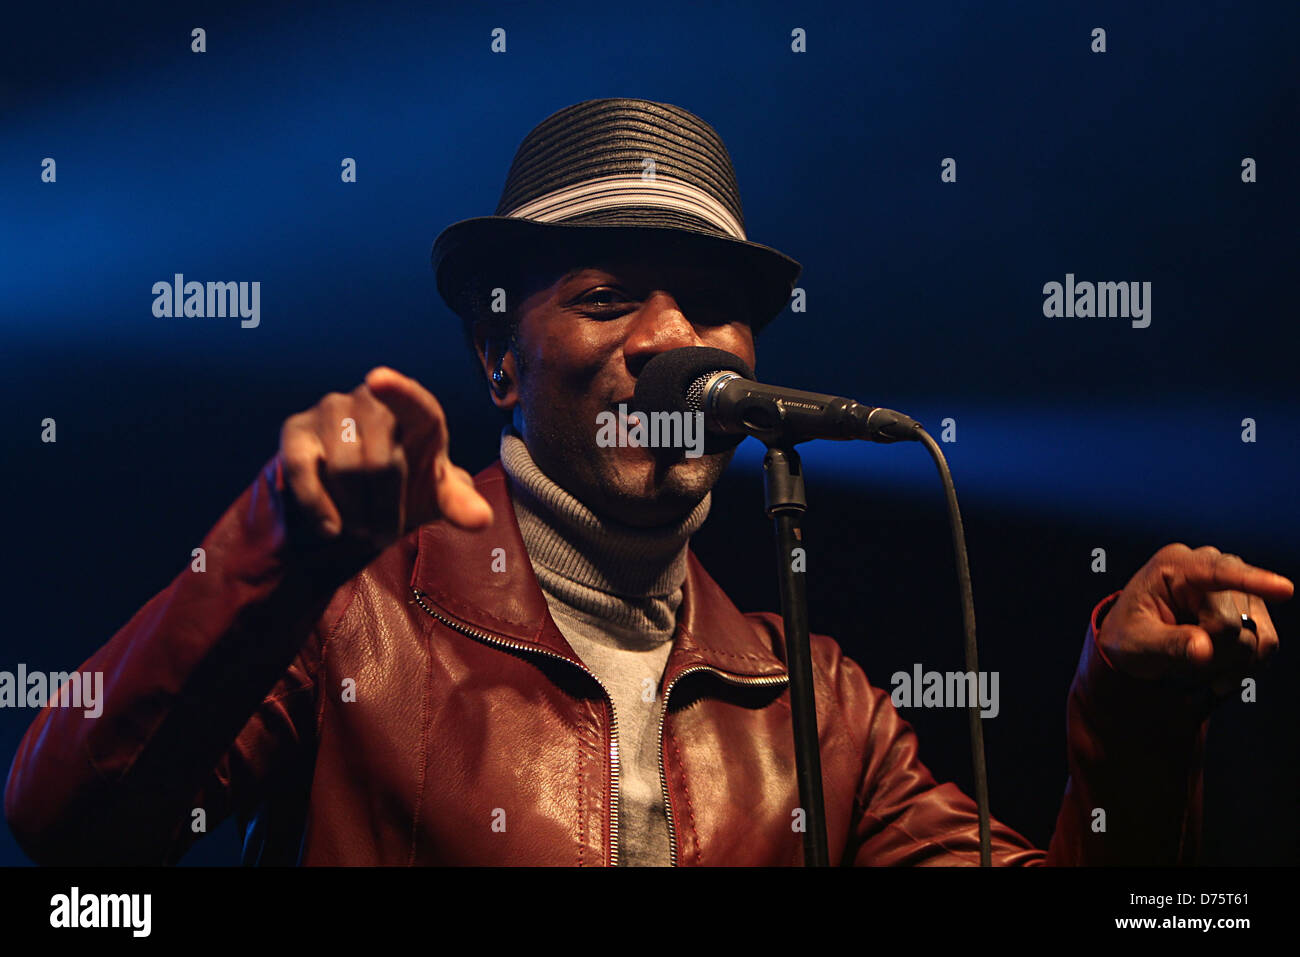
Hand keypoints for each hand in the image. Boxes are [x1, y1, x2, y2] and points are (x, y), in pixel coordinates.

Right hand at [277, 366, 492, 549]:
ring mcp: (331, 410)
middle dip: (384, 509)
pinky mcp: (297, 430)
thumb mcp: (435, 495)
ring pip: (343, 469)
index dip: (397, 391)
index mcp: (417, 412)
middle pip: (379, 462)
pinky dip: (317, 504)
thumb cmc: (406, 485)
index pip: (412, 401)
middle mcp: (372, 400)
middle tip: (385, 533)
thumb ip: (458, 504)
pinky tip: (330, 528)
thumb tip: (482, 519)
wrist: (356, 494)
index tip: (378, 379)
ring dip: (356, 511)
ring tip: (362, 524)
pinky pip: (302, 467)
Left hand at [1097, 544, 1292, 694]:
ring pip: (1257, 637)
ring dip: (1228, 664)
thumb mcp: (1136, 642)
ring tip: (1195, 670)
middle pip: (1233, 622)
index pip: (1217, 573)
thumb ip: (1168, 644)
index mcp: (1174, 565)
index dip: (1252, 581)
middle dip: (1210, 654)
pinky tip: (1218, 677)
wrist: (1137, 642)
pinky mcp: (1250, 608)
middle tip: (1179, 665)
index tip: (1285, 589)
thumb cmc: (1130, 635)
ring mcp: (1235, 587)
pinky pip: (1265, 645)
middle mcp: (1210, 568)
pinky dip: (1245, 668)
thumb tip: (1205, 650)